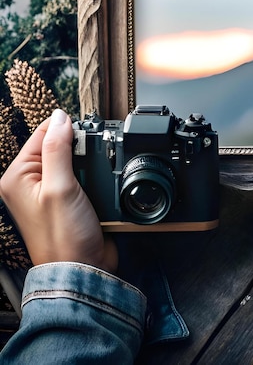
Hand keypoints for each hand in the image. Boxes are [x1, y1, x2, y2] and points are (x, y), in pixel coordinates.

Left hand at [0, 109, 116, 271]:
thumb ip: (58, 149)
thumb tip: (60, 117)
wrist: (83, 269)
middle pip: (61, 144)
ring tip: (94, 178)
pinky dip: (96, 176)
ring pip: (77, 159)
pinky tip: (100, 185)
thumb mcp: (59, 187)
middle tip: (88, 166)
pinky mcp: (70, 199)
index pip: (43, 133)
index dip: (67, 130)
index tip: (87, 134)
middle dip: (81, 148)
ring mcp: (52, 191)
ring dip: (91, 163)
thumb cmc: (62, 238)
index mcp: (18, 176)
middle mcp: (32, 182)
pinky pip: (86, 176)